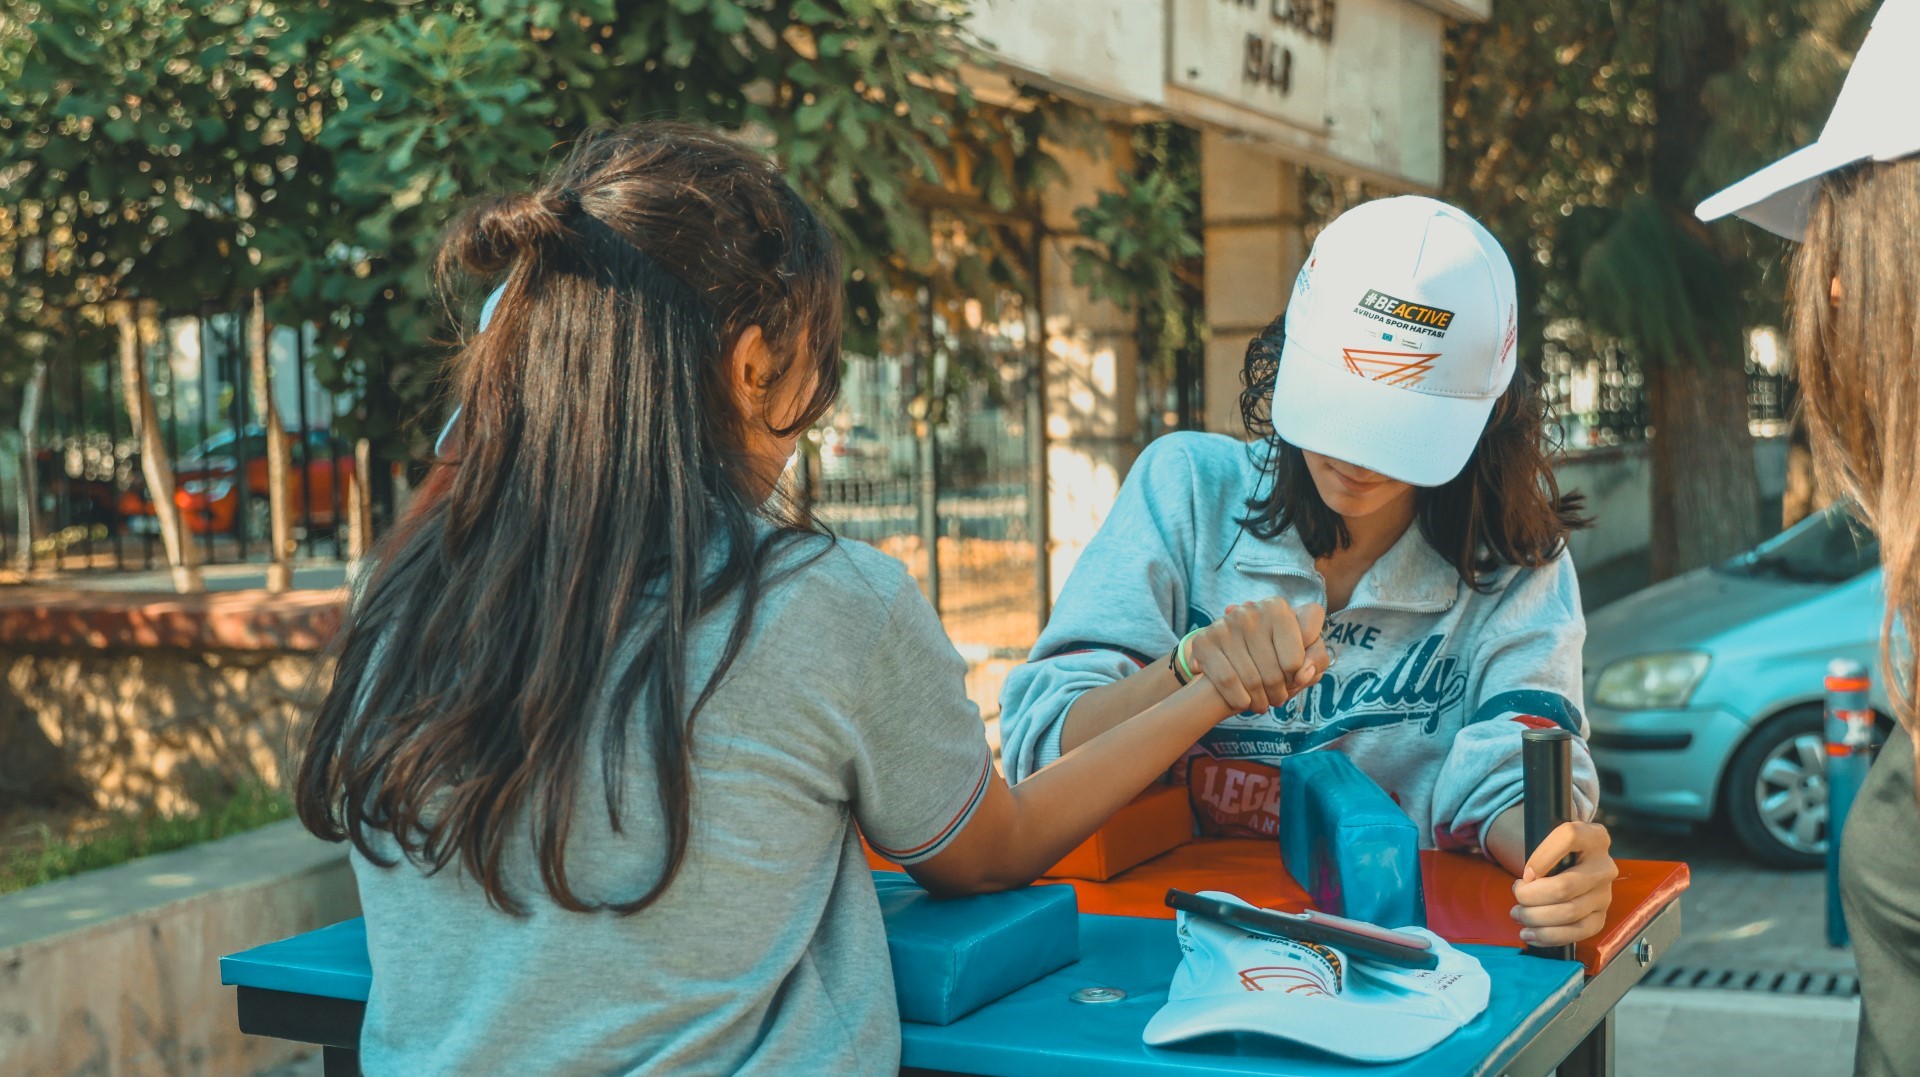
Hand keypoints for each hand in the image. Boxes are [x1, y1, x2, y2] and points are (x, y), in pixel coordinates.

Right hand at [1185, 598, 1329, 713]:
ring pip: (1253, 679)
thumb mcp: (1301, 651)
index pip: (1301, 650)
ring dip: (1260, 700)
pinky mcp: (1205, 641)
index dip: (1301, 670)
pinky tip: (1242, 702)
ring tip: (1262, 704)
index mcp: (1278, 608)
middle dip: (1279, 692)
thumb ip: (1315, 659)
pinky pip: (1227, 680)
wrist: (1225, 652)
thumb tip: (1302, 675)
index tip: (1295, 677)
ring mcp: (1227, 624)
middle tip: (1277, 699)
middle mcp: (1251, 611)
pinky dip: (1238, 698)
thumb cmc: (1272, 652)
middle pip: (1276, 671)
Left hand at [1510, 821, 1617, 946]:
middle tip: (1517, 895)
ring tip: (1518, 914)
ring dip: (1536, 917)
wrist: (1573, 866)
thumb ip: (1540, 852)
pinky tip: (1531, 934)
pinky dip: (1549, 936)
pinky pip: (1577, 932)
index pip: (1569, 837)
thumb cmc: (1554, 853)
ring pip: (1569, 912)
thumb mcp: (1548, 840)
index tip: (1525, 872)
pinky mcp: (1601, 917)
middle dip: (1531, 896)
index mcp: (1593, 837)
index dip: (1541, 857)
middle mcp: (1604, 866)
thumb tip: (1525, 883)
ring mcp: (1605, 893)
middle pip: (1564, 886)